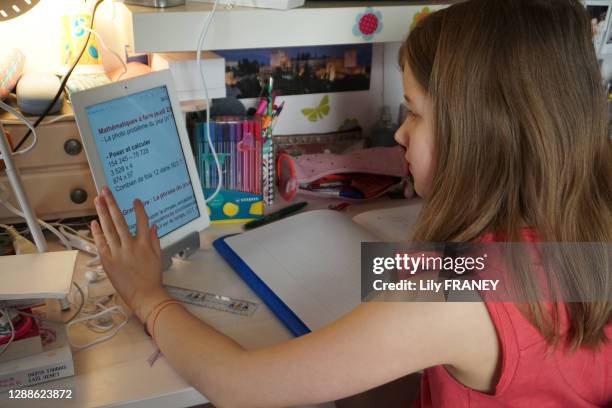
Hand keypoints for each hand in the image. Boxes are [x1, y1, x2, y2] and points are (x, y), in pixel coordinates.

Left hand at [90, 187, 169, 322]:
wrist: (144, 296)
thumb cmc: (152, 278)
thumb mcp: (158, 257)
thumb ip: (154, 240)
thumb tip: (153, 226)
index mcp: (144, 244)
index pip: (142, 221)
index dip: (138, 209)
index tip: (135, 200)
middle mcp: (130, 246)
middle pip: (119, 220)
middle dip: (112, 204)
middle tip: (106, 191)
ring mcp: (118, 253)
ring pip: (108, 229)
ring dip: (102, 213)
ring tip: (97, 200)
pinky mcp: (108, 261)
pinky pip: (101, 243)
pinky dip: (97, 232)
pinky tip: (94, 222)